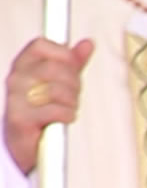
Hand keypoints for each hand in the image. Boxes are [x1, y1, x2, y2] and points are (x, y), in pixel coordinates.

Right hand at [5, 38, 94, 174]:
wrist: (25, 144)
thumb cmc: (42, 110)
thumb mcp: (59, 82)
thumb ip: (73, 63)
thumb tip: (88, 43)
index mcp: (23, 65)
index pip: (41, 45)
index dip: (63, 54)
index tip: (71, 67)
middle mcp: (16, 79)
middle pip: (55, 68)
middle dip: (73, 83)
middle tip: (72, 95)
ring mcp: (16, 99)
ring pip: (57, 89)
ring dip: (71, 102)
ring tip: (67, 109)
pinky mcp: (20, 119)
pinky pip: (56, 111)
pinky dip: (67, 116)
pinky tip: (64, 119)